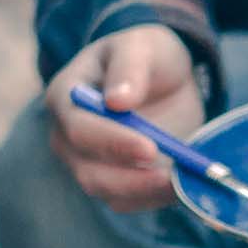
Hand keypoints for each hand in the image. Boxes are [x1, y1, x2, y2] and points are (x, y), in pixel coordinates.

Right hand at [46, 24, 203, 211]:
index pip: (80, 129)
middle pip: (88, 170)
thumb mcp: (142, 46)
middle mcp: (68, 136)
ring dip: (145, 192)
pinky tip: (180, 188)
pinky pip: (129, 201)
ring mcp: (88, 162)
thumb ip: (130, 68)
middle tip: (170, 177)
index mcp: (66, 97)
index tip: (150, 148)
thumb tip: (117, 100)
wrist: (165, 79)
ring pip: (108, 191)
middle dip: (130, 179)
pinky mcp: (114, 181)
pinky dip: (154, 198)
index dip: (113, 142)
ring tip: (181, 183)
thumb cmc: (146, 56)